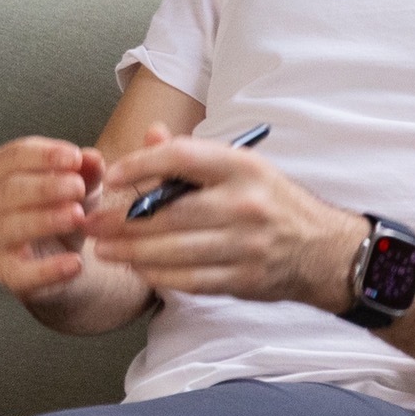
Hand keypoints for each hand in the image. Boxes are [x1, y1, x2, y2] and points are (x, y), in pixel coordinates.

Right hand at [0, 135, 106, 297]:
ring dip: (45, 220)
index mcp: (4, 175)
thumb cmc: (67, 210)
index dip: (42, 155)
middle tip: (78, 188)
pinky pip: (21, 273)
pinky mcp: (9, 274)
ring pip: (10, 228)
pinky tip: (75, 263)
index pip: (12, 157)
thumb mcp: (82, 186)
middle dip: (44, 187)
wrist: (66, 258)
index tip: (75, 157)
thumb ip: (87, 171)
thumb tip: (92, 158)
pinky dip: (48, 270)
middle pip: (8, 191)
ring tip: (78, 216)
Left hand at [85, 127, 364, 308]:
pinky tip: (138, 269)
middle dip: (121, 221)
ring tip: (105, 249)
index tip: (112, 175)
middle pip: (169, 213)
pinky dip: (158, 276)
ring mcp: (245, 244)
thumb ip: (192, 156)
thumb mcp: (242, 167)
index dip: (140, 164)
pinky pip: (189, 280)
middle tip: (91, 223)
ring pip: (173, 251)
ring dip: (131, 252)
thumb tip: (149, 135)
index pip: (181, 157)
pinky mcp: (244, 278)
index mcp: (242, 167)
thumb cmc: (272, 202)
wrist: (323, 249)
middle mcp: (244, 203)